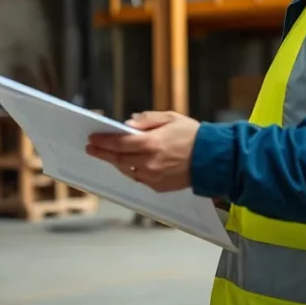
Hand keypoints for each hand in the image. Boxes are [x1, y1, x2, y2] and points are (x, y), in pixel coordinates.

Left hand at [86, 111, 200, 191]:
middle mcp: (150, 162)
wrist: (213, 158)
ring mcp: (154, 177)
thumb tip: (128, 124)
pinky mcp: (160, 187)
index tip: (93, 139)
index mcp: (152, 143)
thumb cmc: (194, 135)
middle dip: (103, 153)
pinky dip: (132, 171)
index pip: (119, 143)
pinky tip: (129, 164)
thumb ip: (147, 120)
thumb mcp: (171, 118)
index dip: (103, 141)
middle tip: (92, 148)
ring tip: (110, 155)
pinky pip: (140, 179)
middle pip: (119, 159)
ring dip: (116, 163)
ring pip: (128, 170)